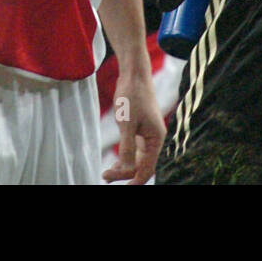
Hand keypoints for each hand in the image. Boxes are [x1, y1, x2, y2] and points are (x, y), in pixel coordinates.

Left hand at [102, 67, 165, 184]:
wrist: (133, 75)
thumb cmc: (132, 96)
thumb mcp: (127, 122)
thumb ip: (127, 147)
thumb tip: (125, 169)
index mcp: (157, 139)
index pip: (147, 168)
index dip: (134, 179)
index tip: (121, 185)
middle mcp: (154, 140)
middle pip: (142, 165)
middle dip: (125, 174)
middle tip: (105, 177)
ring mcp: (147, 136)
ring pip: (137, 160)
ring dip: (124, 168)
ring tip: (107, 175)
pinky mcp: (139, 131)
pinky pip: (133, 151)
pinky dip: (124, 158)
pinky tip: (113, 164)